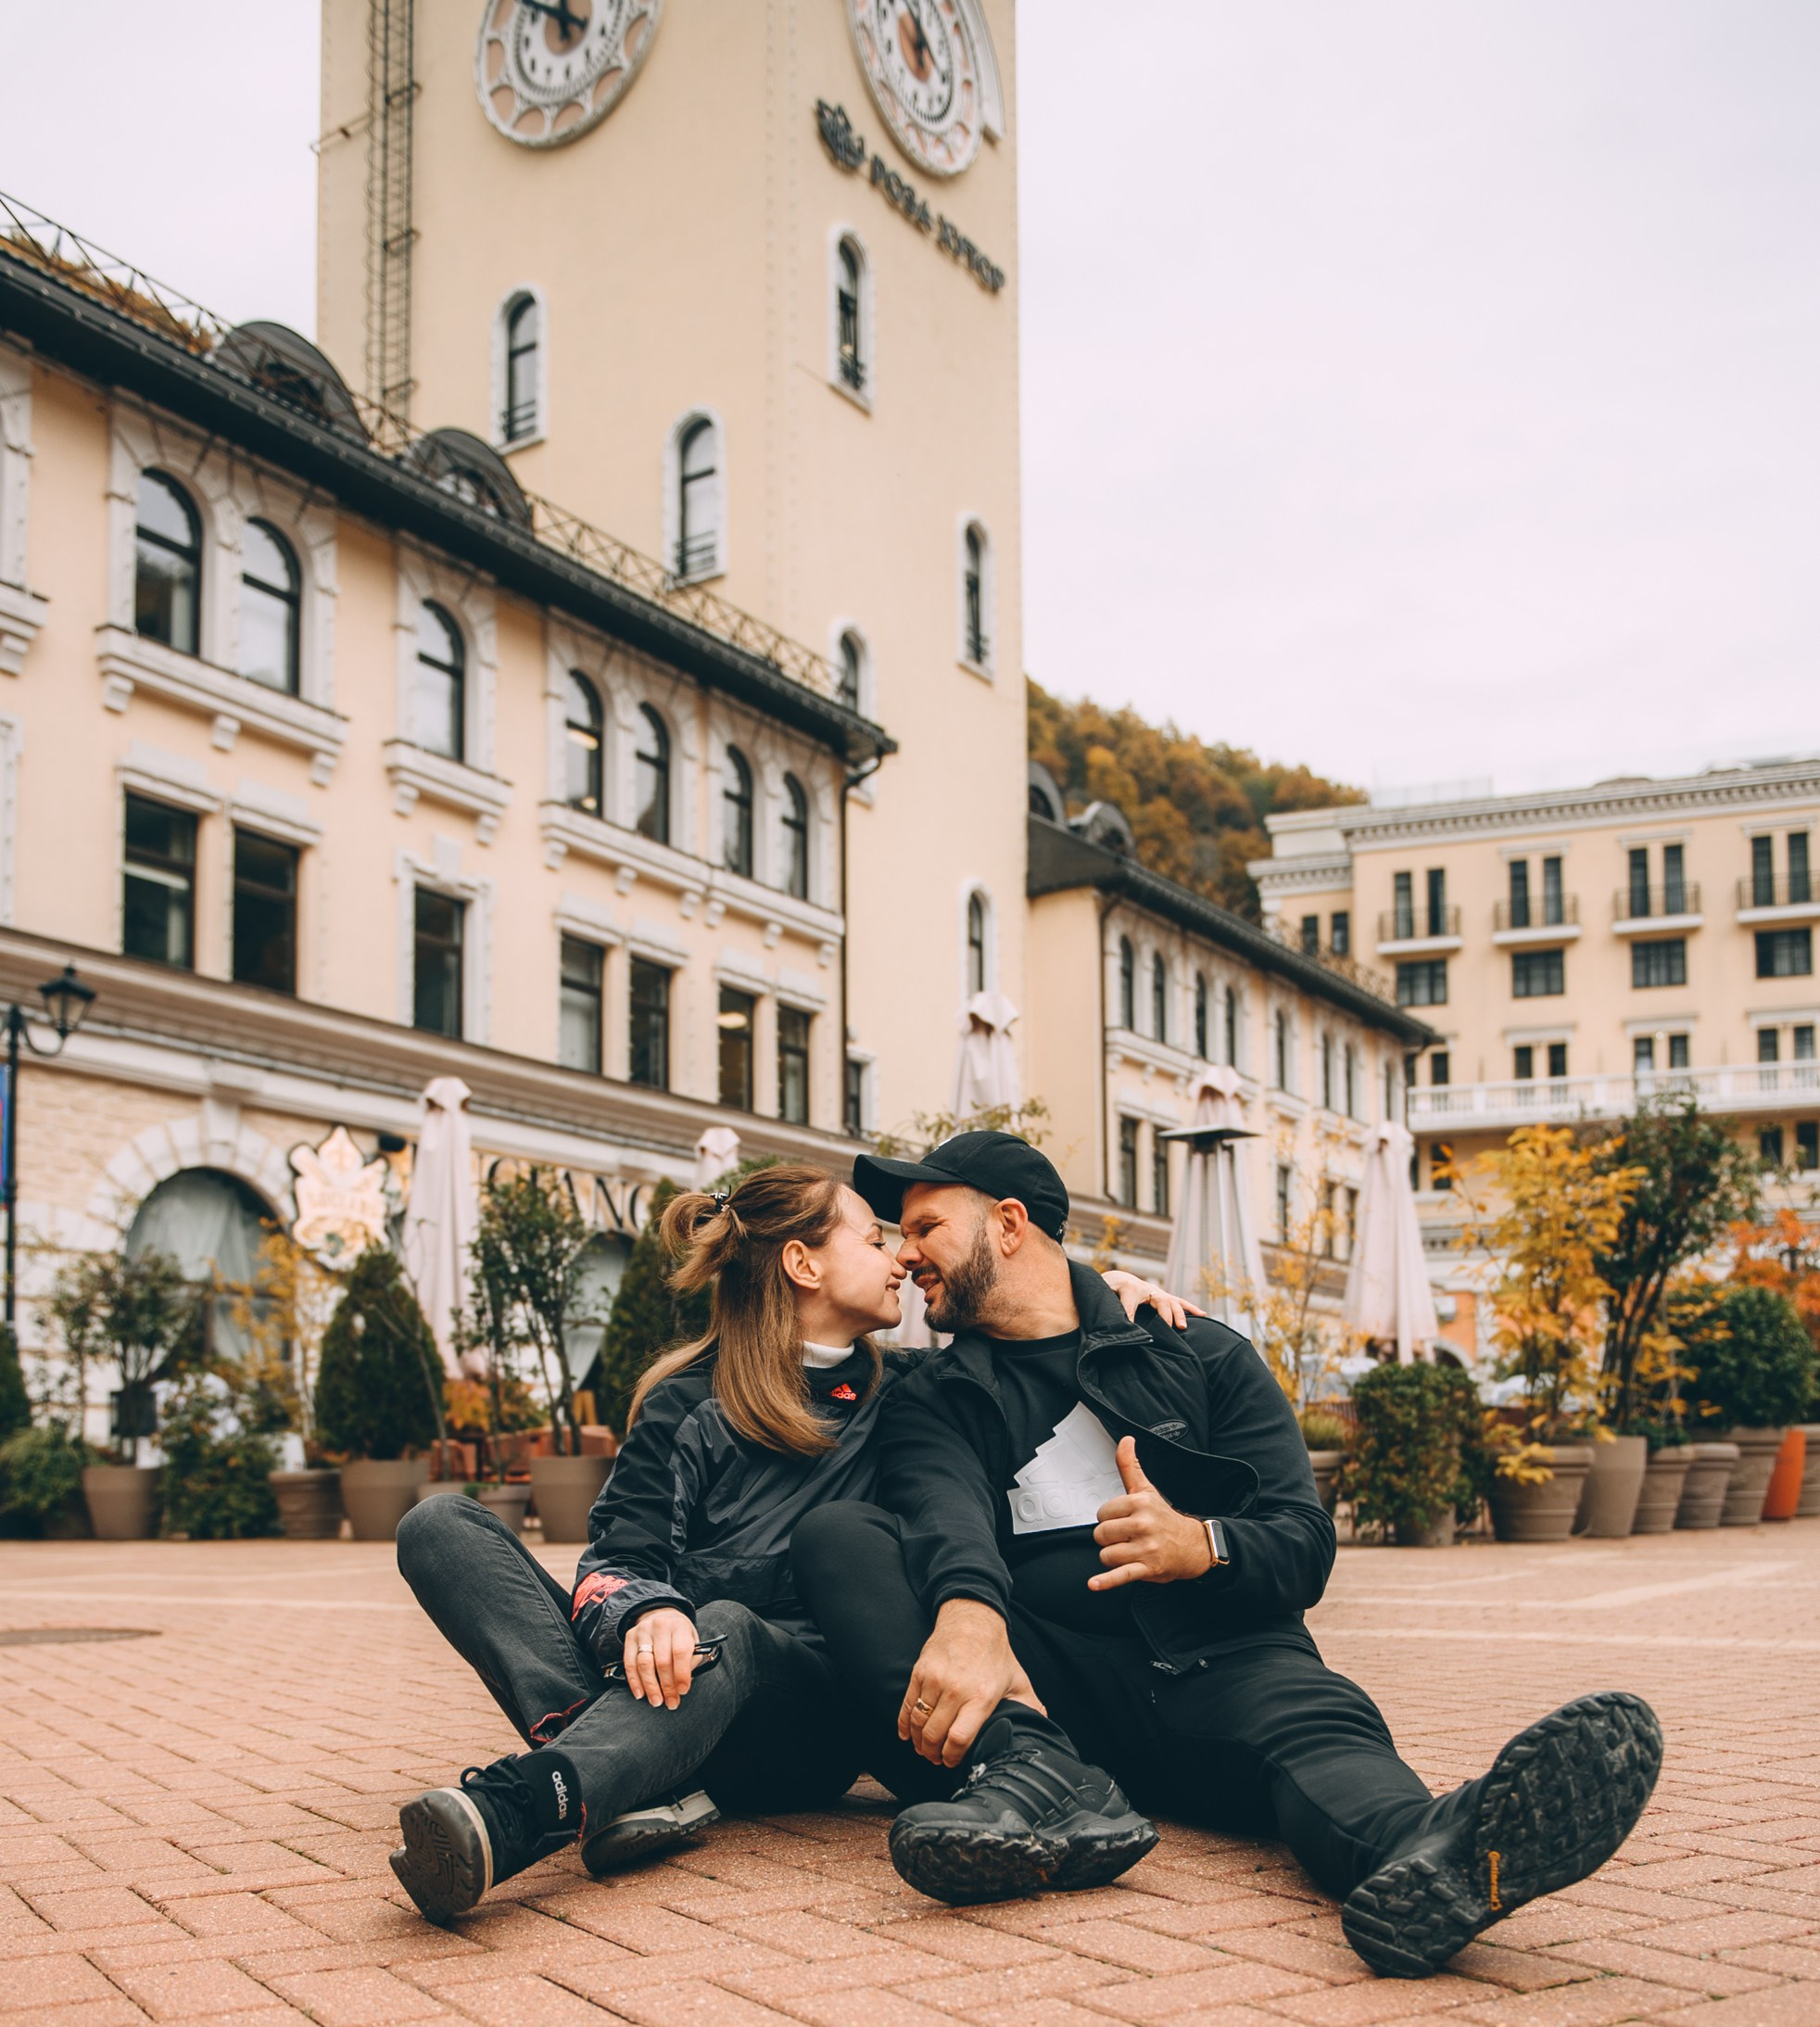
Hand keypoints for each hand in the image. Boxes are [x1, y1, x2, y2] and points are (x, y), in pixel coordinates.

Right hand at [622, 1607, 698, 1709]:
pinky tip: (640, 1693)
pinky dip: (634, 1681)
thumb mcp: (692, 1641)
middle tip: (671, 1702)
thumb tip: (682, 1684)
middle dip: (667, 1686)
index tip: (683, 1691)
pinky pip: (629, 1663)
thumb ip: (690, 1660)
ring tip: (656, 1701)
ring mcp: (643, 1631)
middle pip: (662, 1661)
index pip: (680, 1651)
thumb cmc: (679, 1634)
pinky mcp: (630, 1637)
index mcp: (679, 1626)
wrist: (662, 1615)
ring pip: (644, 1664)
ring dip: (650, 1687)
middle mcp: (660, 1626)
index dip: (681, 1674)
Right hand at [898, 1599, 1046, 1767]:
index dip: (951, 1757)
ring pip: (919, 1722)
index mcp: (981, 1697)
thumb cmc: (995, 1653)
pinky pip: (907, 1704)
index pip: (959, 1739)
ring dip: (918, 1741)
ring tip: (923, 1748)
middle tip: (935, 1759)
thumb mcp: (1018, 1680)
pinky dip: (903, 1724)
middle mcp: (956, 1690)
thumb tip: (1042, 1725)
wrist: (972, 1620)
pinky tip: (906, 1734)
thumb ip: (1030, 1706)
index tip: (950, 1762)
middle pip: (935, 1735)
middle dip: (932, 1754)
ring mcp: (935, 1680)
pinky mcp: (920, 1671)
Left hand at [1090, 1437, 1214, 1589]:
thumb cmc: (1165, 1518)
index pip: (1102, 1513)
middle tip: (1126, 1537)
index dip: (1109, 1518)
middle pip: (1101, 1534)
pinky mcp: (1147, 1568)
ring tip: (1129, 1551)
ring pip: (1106, 1554)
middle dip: (1109, 1538)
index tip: (1122, 1520)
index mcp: (1140, 1504)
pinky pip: (1121, 1575)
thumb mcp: (1147, 1490)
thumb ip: (1130, 1465)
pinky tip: (1094, 1583)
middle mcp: (1143, 1525)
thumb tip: (1126, 1440)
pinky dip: (1106, 1581)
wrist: (1193, 1546)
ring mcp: (1145, 1548)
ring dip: (1113, 1557)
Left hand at [1102, 1269, 1206, 1331]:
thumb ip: (1110, 1308)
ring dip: (1179, 1314)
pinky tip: (1203, 1315)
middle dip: (1164, 1314)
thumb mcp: (1106, 1295)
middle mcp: (1147, 1288)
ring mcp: (1158, 1293)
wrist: (1119, 1279)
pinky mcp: (1164, 1298)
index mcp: (1129, 1288)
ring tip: (1183, 1327)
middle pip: (1159, 1300)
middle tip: (1168, 1328)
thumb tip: (1115, 1327)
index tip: (1133, 1330)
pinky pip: (1179, 1303)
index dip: (1130, 1314)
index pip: (1129, 1302)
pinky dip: (1191, 1308)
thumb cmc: (1111, 1290)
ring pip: (1172, 1302)